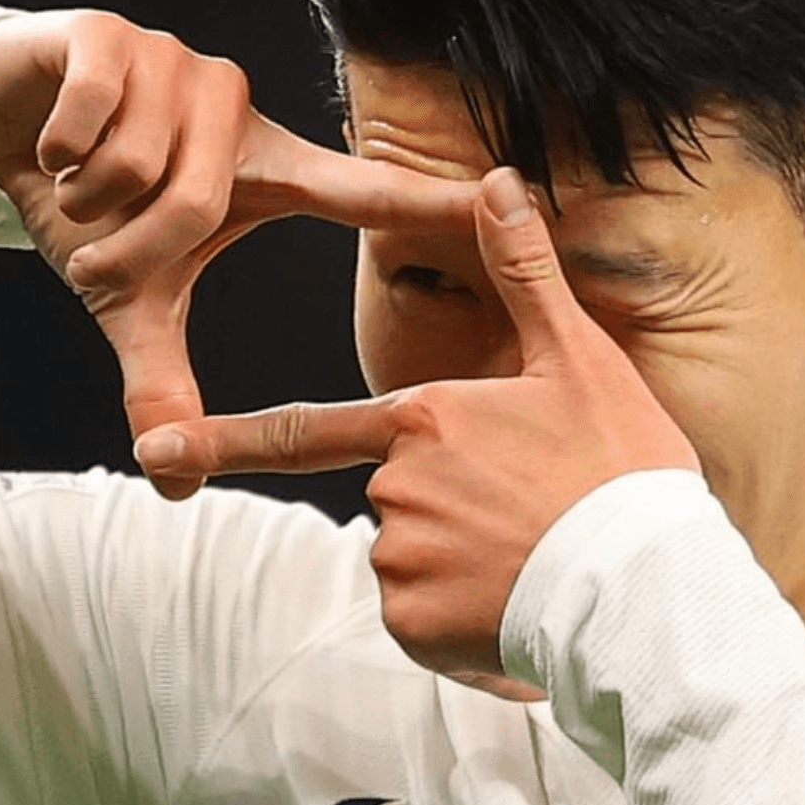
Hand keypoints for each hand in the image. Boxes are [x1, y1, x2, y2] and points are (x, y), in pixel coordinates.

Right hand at [0, 8, 477, 495]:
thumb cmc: (88, 207)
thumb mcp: (132, 297)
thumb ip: (163, 380)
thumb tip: (176, 482)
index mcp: (266, 169)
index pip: (364, 188)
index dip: (432, 199)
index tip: (508, 195)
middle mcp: (240, 109)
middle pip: (200, 204)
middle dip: (129, 243)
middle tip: (98, 239)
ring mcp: (182, 66)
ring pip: (143, 166)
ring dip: (89, 201)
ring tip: (79, 183)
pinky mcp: (116, 34)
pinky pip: (94, 119)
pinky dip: (56, 152)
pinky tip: (51, 144)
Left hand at [134, 168, 700, 697]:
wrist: (645, 585)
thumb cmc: (618, 466)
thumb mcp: (577, 358)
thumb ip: (524, 271)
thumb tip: (500, 179)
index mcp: (423, 420)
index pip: (307, 429)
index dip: (226, 439)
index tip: (159, 449)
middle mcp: (396, 488)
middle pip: (394, 494)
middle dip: (445, 504)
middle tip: (528, 513)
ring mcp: (402, 561)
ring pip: (410, 557)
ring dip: (457, 561)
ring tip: (531, 558)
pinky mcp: (418, 626)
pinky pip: (423, 617)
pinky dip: (459, 615)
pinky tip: (513, 603)